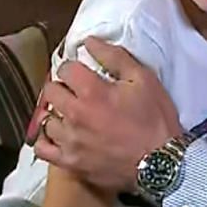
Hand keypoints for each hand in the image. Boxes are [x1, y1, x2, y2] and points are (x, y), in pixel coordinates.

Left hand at [30, 39, 182, 191]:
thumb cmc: (156, 120)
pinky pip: (42, 148)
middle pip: (50, 91)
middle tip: (76, 93)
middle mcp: (75, 114)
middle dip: (62, 87)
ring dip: (57, 114)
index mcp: (92, 91)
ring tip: (72, 116)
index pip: (65, 68)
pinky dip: (46, 140)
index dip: (74, 68)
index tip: (83, 73)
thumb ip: (115, 57)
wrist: (164, 163)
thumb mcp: (144, 80)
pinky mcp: (71, 162)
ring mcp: (70, 140)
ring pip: (46, 119)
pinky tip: (59, 136)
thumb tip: (89, 42)